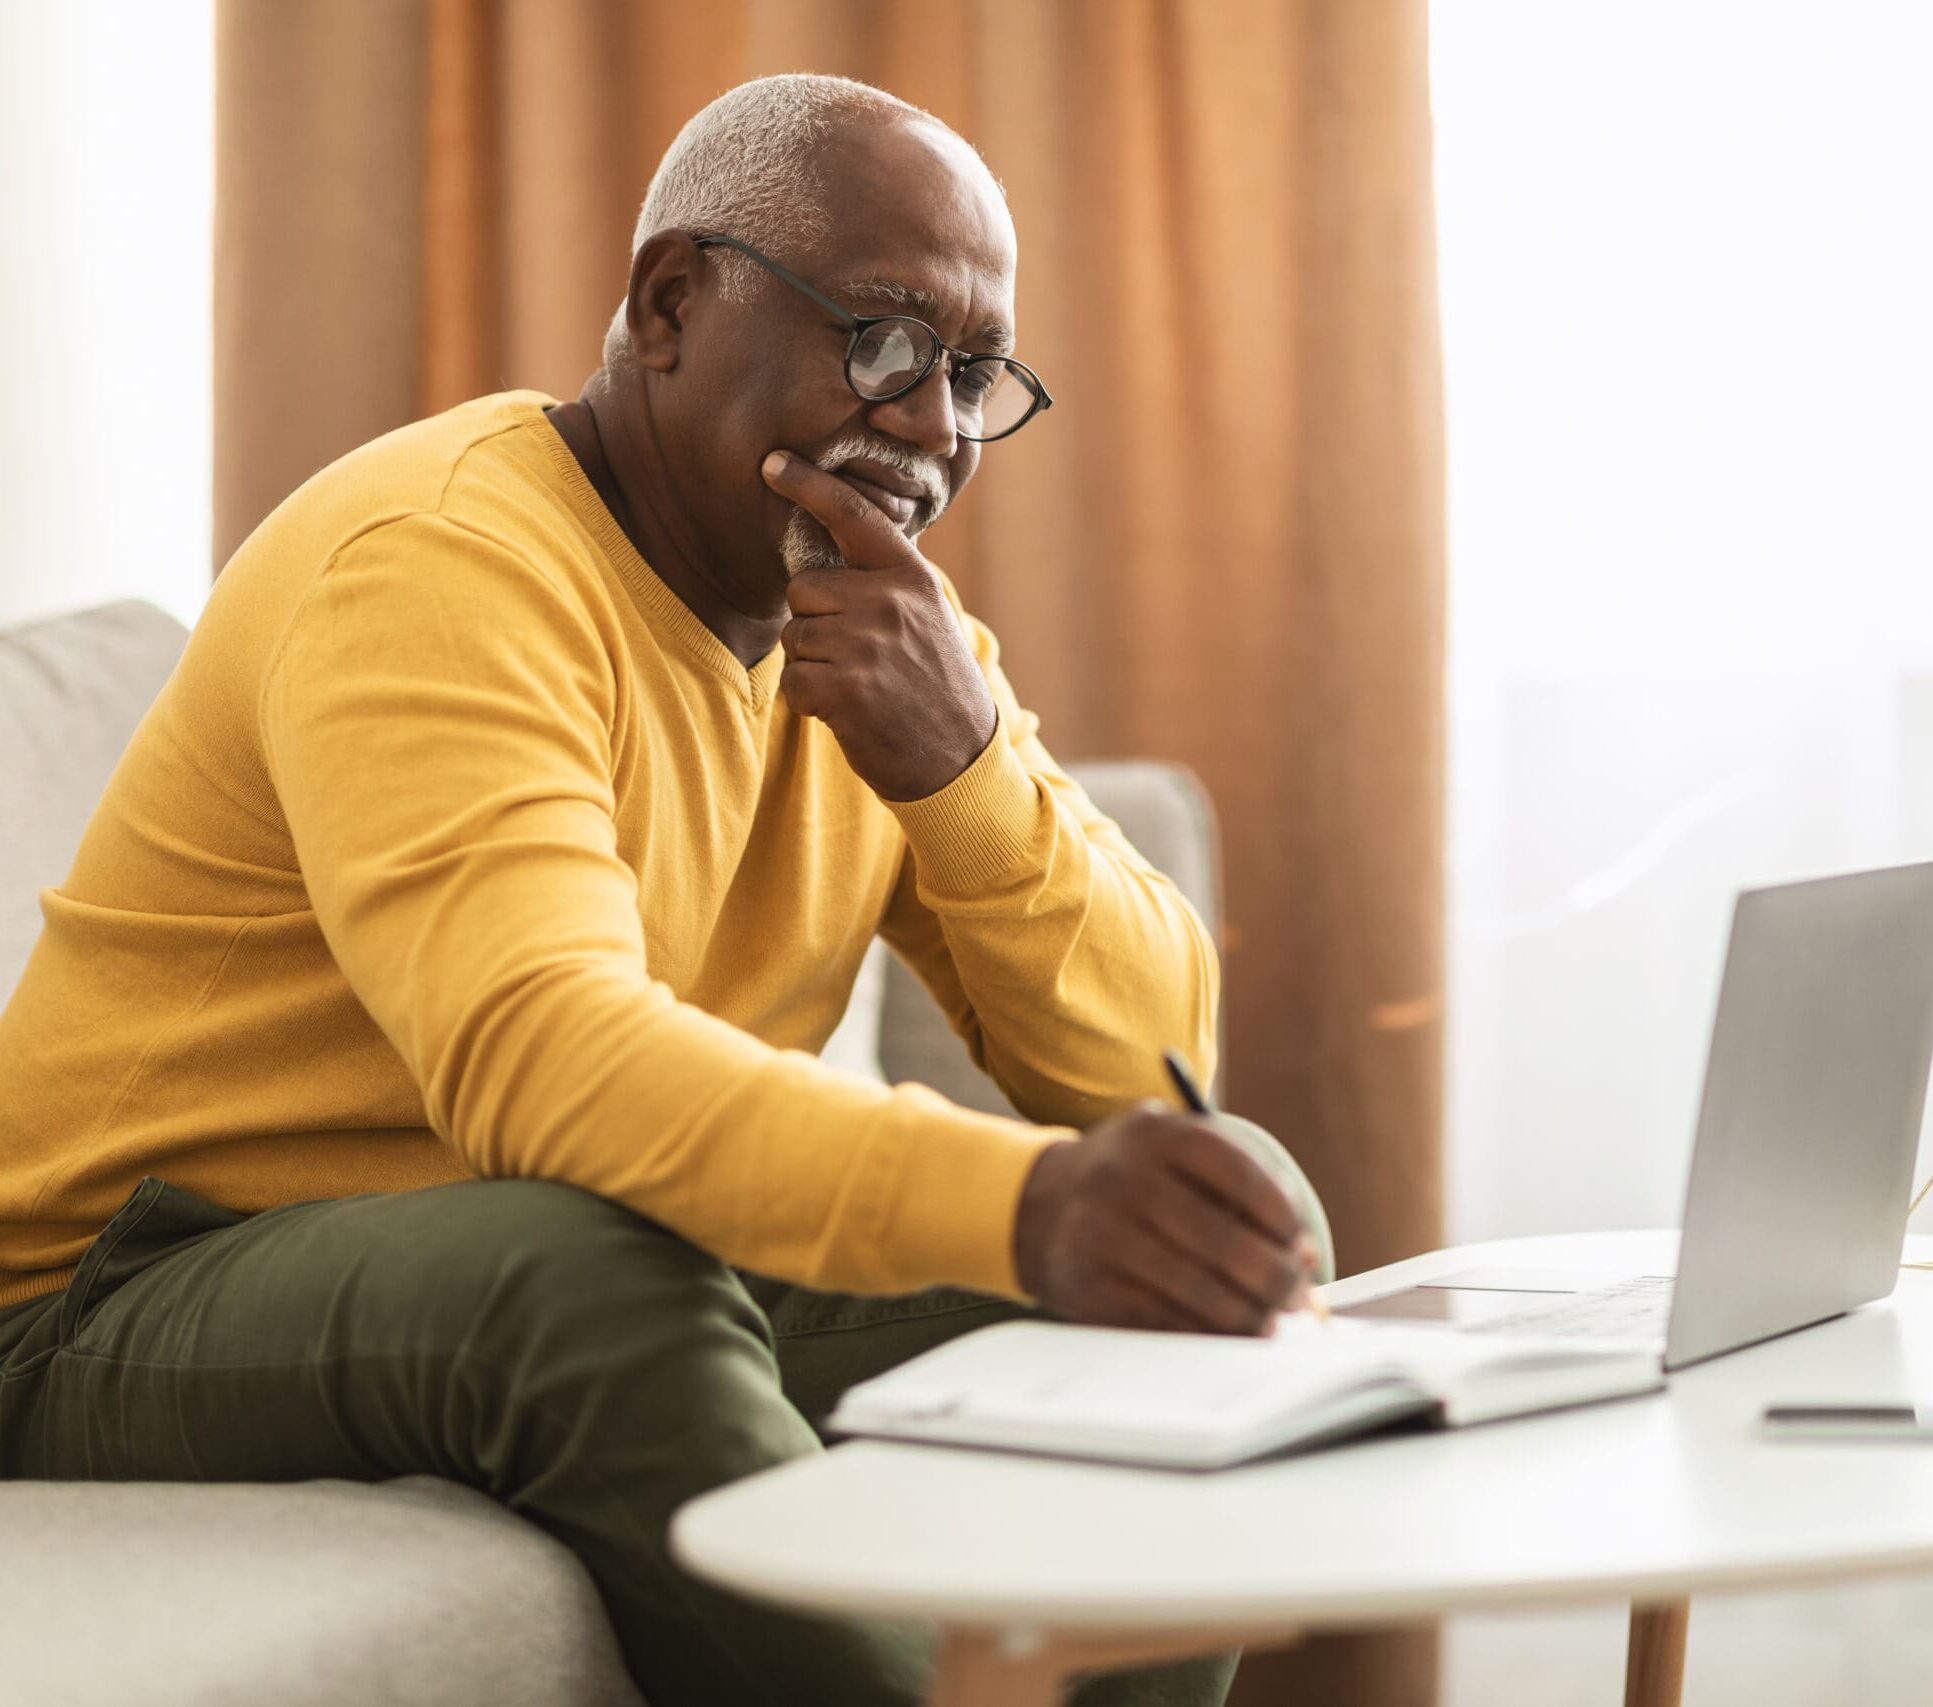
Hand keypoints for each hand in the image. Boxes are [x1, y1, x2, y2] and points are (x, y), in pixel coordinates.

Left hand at [761, 450, 996, 801]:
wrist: (959, 760)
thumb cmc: (935, 687)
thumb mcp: (928, 618)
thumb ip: (885, 583)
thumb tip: (830, 552)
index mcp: (910, 577)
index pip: (854, 516)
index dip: (809, 485)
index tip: (773, 461)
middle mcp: (888, 602)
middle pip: (805, 588)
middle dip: (816, 620)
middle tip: (857, 655)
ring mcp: (865, 645)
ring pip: (794, 636)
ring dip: (813, 665)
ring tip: (858, 684)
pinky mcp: (844, 689)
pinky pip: (793, 680)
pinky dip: (809, 700)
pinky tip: (847, 710)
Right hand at [1011, 1101, 1321, 1334]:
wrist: (1038, 1205)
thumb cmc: (1133, 1181)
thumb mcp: (1172, 1151)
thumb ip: (1237, 1184)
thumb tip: (1303, 1254)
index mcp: (1154, 1133)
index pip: (1241, 1177)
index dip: (1283, 1219)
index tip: (1301, 1246)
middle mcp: (1121, 1178)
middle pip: (1223, 1241)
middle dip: (1275, 1279)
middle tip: (1295, 1297)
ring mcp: (1099, 1235)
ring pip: (1197, 1290)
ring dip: (1247, 1316)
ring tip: (1268, 1322)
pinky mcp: (1087, 1288)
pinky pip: (1163, 1323)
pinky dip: (1205, 1336)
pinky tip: (1225, 1335)